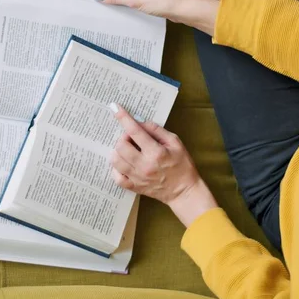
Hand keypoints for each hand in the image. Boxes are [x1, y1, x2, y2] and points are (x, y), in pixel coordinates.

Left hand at [109, 103, 217, 225]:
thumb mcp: (175, 142)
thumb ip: (157, 131)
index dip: (123, 118)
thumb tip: (140, 123)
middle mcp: (143, 165)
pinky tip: (124, 163)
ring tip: (127, 149)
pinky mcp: (134, 187)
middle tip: (132, 137)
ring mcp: (137, 177)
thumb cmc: (182, 165)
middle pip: (121, 145)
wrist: (183, 191)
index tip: (115, 107)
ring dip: (118, 150)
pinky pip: (116, 176)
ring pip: (115, 160)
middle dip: (123, 136)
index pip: (135, 131)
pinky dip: (116, 167)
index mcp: (155, 152)